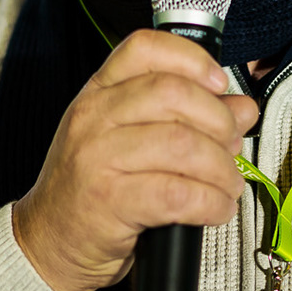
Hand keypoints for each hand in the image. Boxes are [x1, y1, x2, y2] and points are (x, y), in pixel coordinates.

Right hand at [13, 30, 258, 290]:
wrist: (49, 242)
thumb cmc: (94, 188)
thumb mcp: (130, 139)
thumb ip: (185, 117)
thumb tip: (242, 108)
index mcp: (99, 92)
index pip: (145, 49)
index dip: (192, 59)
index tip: (220, 83)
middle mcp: (94, 117)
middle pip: (174, 94)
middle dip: (219, 121)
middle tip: (231, 147)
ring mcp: (97, 158)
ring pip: (183, 145)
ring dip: (221, 169)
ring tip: (228, 185)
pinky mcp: (109, 201)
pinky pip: (177, 193)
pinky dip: (210, 203)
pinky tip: (216, 209)